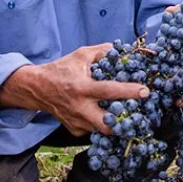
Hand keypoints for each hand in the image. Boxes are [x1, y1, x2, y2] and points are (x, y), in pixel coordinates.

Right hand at [0, 44, 148, 135]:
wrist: (37, 88)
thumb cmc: (61, 69)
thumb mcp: (81, 55)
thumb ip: (103, 51)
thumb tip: (124, 51)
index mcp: (82, 88)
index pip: (109, 92)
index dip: (129, 91)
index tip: (145, 91)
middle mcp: (80, 108)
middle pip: (108, 125)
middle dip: (125, 122)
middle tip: (137, 112)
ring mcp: (76, 123)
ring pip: (102, 130)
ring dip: (115, 122)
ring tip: (124, 112)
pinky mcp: (74, 131)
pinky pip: (94, 131)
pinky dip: (102, 124)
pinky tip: (104, 114)